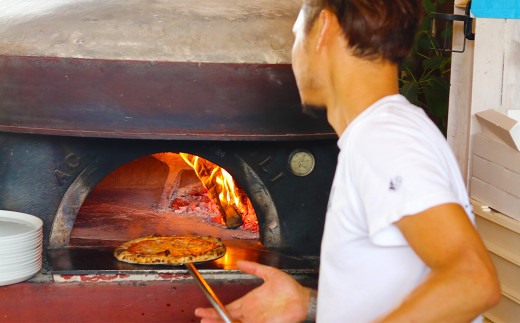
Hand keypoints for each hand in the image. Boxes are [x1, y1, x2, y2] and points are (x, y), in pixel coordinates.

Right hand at [195, 260, 310, 322]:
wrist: (302, 299)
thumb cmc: (289, 288)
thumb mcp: (269, 274)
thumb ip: (254, 268)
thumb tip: (240, 262)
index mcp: (249, 302)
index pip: (228, 308)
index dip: (214, 309)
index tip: (202, 310)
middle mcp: (250, 313)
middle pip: (227, 318)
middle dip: (213, 318)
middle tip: (201, 318)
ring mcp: (255, 320)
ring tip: (207, 321)